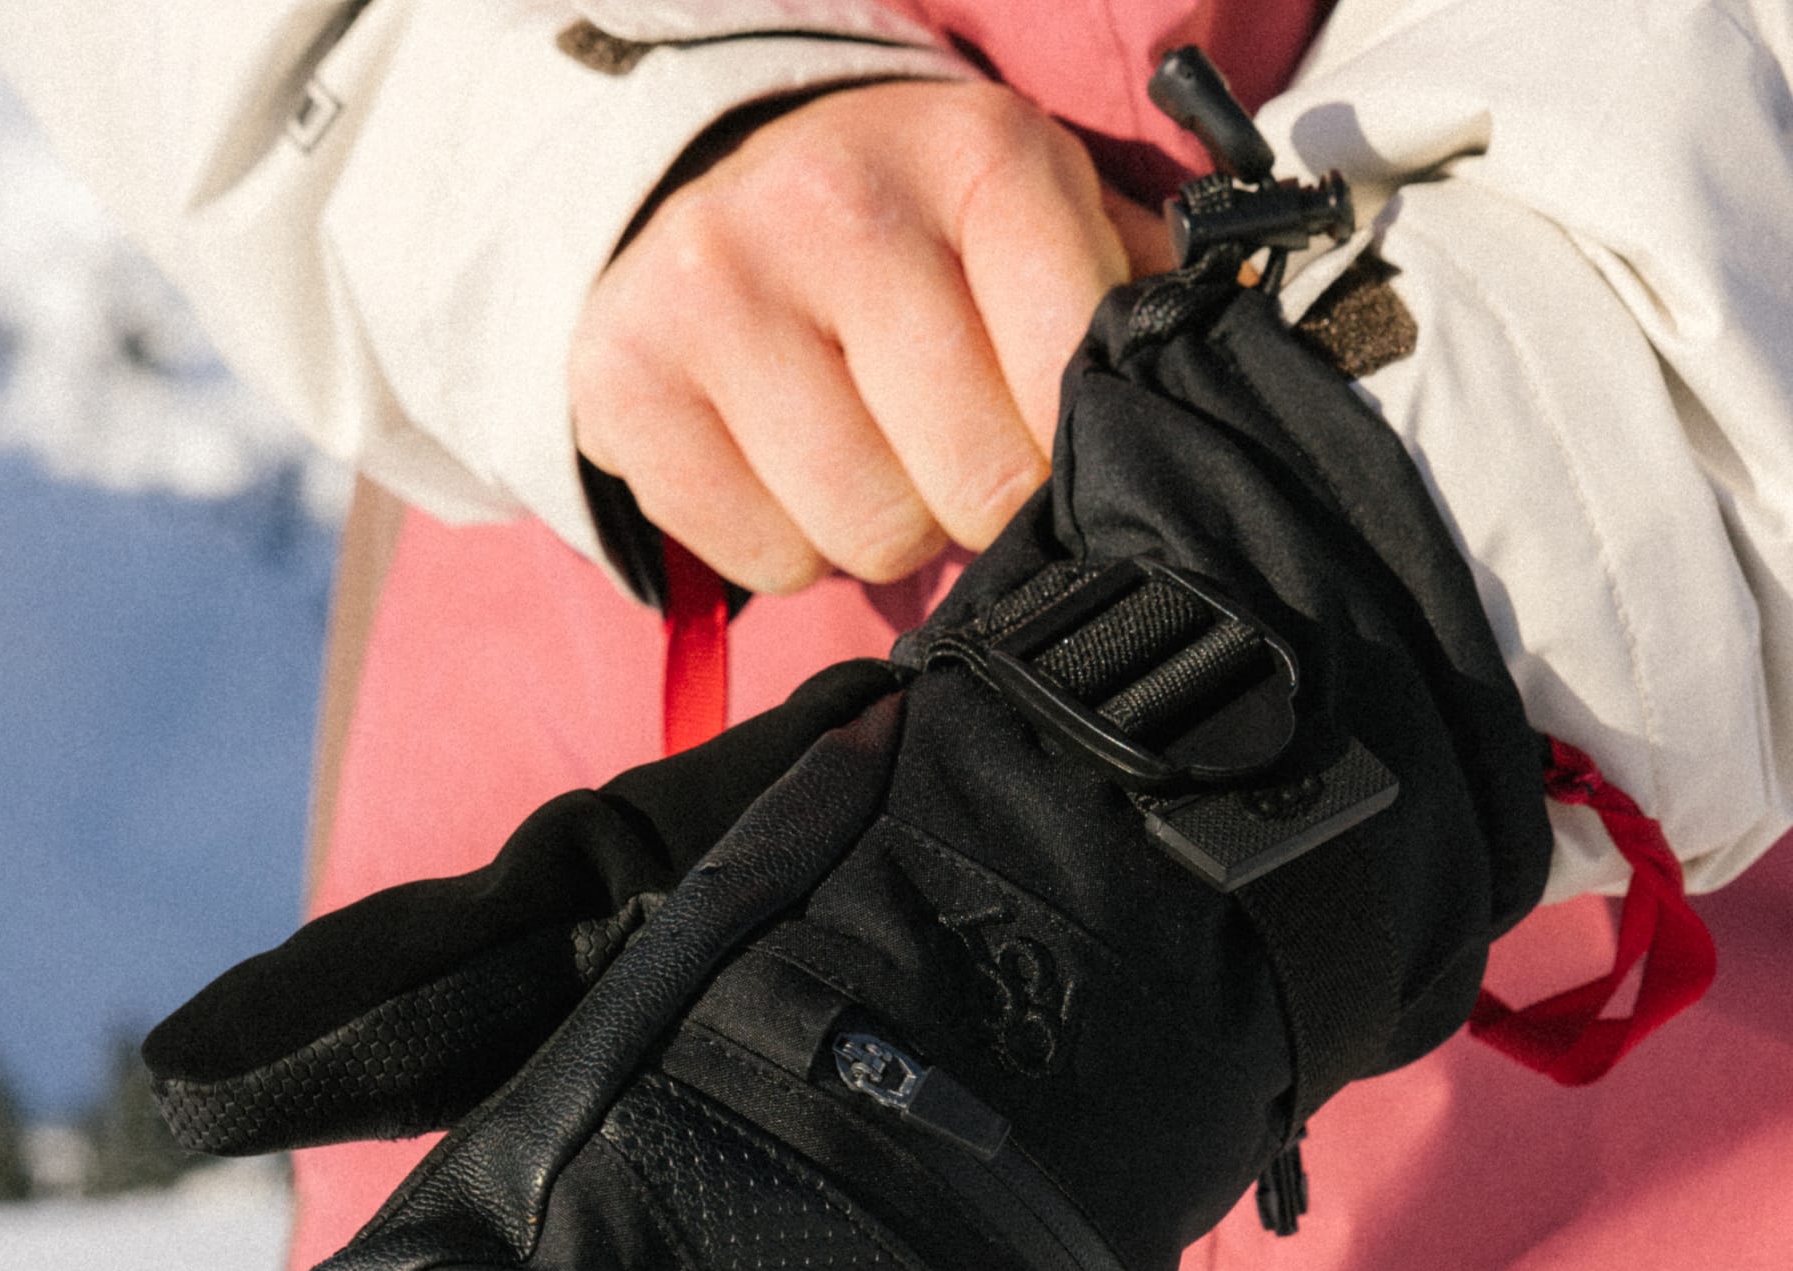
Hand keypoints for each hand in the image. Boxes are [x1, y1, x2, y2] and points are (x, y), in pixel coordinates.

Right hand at [569, 79, 1168, 592]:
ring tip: (867, 454)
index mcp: (974, 153)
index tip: (1043, 432)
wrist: (716, 190)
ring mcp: (715, 285)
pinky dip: (787, 550)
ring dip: (881, 529)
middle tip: (949, 453)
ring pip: (863, 531)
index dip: (1066, 445)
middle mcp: (834, 201)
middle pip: (970, 478)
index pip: (1070, 376)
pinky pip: (760, 560)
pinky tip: (783, 470)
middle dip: (973, 498)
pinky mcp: (625, 376)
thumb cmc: (918, 238)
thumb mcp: (1038, 224)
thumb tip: (1202, 409)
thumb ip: (1130, 302)